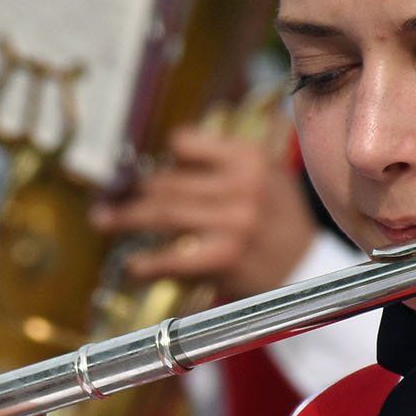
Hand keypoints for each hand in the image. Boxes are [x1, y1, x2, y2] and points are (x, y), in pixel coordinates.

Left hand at [92, 124, 317, 298]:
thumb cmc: (279, 222)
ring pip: (164, 214)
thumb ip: (221, 162)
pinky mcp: (226, 257)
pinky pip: (173, 257)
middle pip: (168, 182)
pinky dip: (147, 263)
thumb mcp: (265, 176)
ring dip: (127, 219)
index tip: (136, 168)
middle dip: (131, 191)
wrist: (311, 271)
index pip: (184, 144)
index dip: (157, 159)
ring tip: (104, 221)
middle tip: (106, 198)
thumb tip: (164, 157)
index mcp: (249, 158)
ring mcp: (234, 221)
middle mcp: (242, 185)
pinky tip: (133, 266)